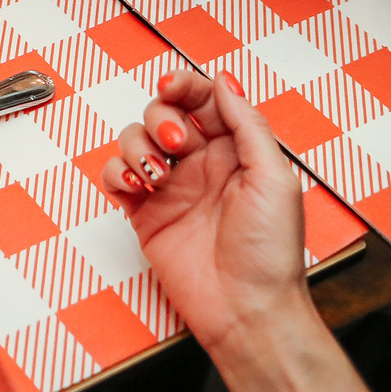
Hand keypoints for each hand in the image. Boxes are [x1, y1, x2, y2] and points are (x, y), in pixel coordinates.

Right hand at [99, 70, 310, 350]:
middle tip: (175, 146)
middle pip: (161, 113)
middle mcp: (200, 164)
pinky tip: (136, 187)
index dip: (183, 86)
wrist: (246, 310)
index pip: (202, 100)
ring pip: (133, 139)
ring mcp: (170, 188)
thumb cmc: (270, 253)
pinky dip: (117, 173)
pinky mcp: (144, 213)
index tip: (171, 87)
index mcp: (235, 151)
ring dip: (137, 147)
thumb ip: (248, 125)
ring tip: (156, 175)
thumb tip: (225, 81)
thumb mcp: (274, 179)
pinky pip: (115, 176)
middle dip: (160, 120)